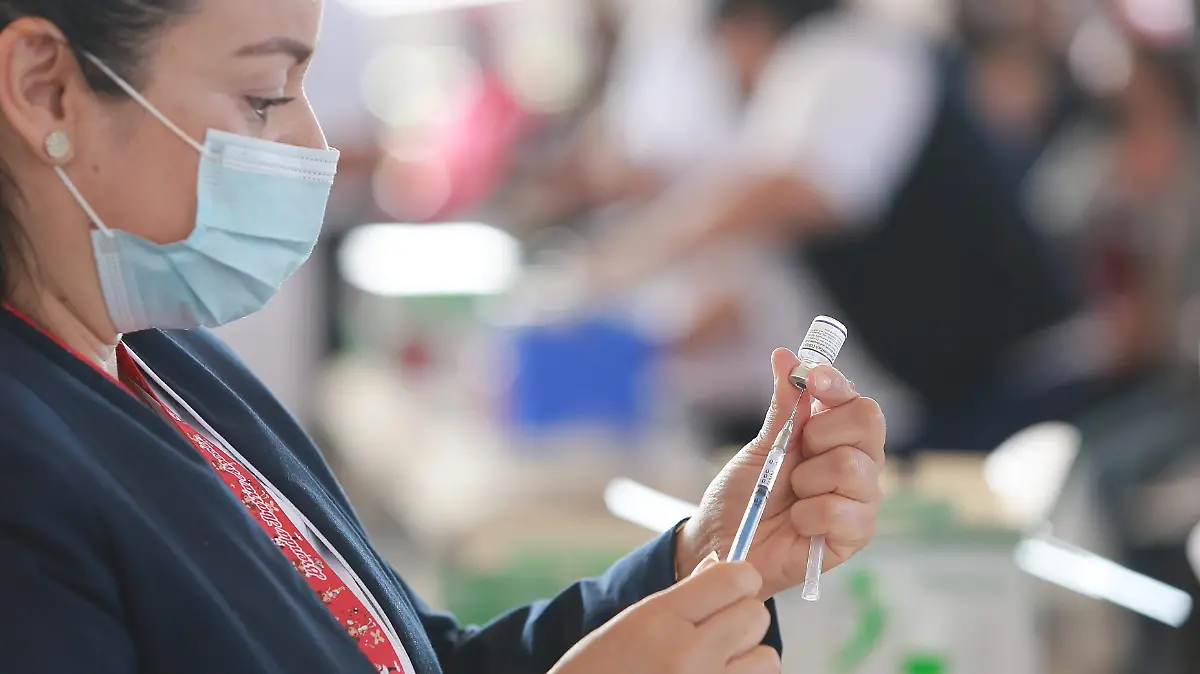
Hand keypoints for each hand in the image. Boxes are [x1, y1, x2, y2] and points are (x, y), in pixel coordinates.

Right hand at [550, 558, 779, 673]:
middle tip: (715, 629)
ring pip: (767, 657)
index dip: (738, 579)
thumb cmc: (597, 673)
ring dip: (747, 657)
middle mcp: (688, 656)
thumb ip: (682, 598)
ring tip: (714, 662)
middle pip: (756, 615)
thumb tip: (723, 570)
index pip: (735, 579)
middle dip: (740, 618)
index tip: (729, 586)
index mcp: (660, 620)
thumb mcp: (631, 624)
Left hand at [676, 349, 885, 598]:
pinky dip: (807, 514)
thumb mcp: (762, 446)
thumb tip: (786, 355)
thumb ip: (784, 405)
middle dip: (820, 433)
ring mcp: (860, 501)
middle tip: (795, 456)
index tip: (814, 378)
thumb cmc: (745, 496)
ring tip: (791, 496)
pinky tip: (796, 523)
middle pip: (867, 424)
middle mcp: (858, 465)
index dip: (838, 385)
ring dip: (807, 479)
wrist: (724, 544)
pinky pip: (841, 510)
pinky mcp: (855, 536)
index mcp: (838, 439)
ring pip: (851, 466)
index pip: (857, 402)